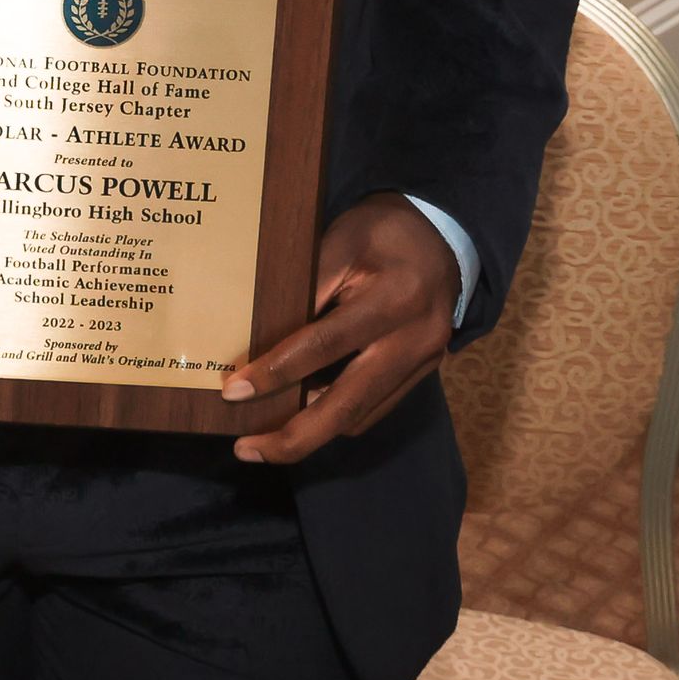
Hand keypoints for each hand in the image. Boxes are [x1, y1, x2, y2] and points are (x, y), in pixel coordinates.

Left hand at [221, 193, 458, 463]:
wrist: (444, 234)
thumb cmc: (382, 229)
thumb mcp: (340, 240)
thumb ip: (307, 287)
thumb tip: (259, 338)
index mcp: (393, 299)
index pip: (325, 344)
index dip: (277, 372)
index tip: (234, 391)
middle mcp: (413, 340)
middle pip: (347, 406)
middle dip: (294, 436)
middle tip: (246, 449)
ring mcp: (423, 362)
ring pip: (361, 416)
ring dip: (312, 432)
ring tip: (266, 437)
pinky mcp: (423, 373)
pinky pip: (375, 408)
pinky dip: (337, 416)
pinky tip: (306, 414)